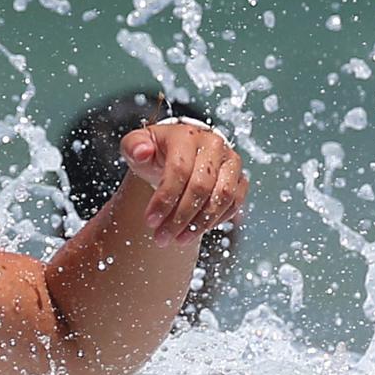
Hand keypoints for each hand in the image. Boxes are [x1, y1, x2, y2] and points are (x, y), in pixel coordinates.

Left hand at [116, 119, 247, 242]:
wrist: (180, 154)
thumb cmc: (157, 153)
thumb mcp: (137, 146)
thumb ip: (133, 146)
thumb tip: (142, 152)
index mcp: (187, 135)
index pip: (179, 169)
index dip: (164, 199)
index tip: (150, 221)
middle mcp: (214, 145)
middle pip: (201, 186)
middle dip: (180, 217)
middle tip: (162, 237)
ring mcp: (231, 161)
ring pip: (222, 197)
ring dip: (200, 223)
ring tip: (179, 239)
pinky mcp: (240, 178)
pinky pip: (235, 203)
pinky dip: (217, 220)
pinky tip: (196, 230)